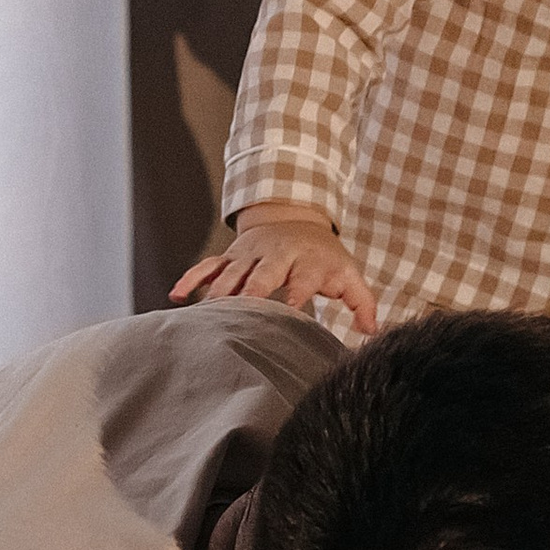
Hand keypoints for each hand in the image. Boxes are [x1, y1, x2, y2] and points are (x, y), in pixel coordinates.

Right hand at [172, 206, 382, 330]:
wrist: (296, 217)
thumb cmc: (324, 257)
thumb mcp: (348, 274)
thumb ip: (362, 303)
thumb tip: (372, 332)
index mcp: (306, 262)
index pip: (301, 280)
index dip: (295, 295)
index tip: (287, 313)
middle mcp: (275, 255)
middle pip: (260, 275)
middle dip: (249, 293)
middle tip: (239, 315)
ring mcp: (249, 255)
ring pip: (229, 273)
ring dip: (217, 293)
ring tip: (205, 316)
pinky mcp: (230, 256)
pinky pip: (207, 266)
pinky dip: (191, 279)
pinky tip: (176, 297)